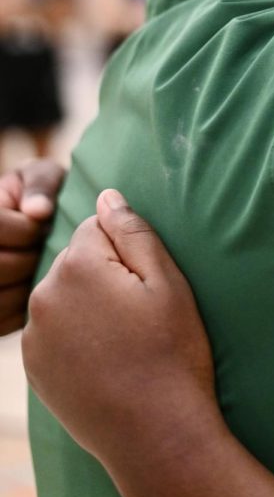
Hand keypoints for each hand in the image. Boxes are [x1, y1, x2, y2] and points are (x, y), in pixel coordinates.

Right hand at [0, 158, 64, 335]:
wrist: (40, 223)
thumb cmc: (43, 194)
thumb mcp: (42, 176)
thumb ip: (40, 185)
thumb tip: (38, 211)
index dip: (27, 230)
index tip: (44, 223)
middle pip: (1, 266)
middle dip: (32, 256)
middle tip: (47, 247)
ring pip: (3, 297)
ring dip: (31, 281)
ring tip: (39, 263)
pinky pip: (8, 319)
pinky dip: (28, 305)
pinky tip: (34, 283)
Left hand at [23, 190, 217, 467]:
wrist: (157, 432)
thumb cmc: (172, 351)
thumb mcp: (166, 280)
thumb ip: (132, 230)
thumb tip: (106, 196)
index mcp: (76, 267)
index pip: (98, 228)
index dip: (130, 253)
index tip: (147, 288)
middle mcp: (43, 297)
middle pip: (78, 261)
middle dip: (105, 276)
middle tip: (139, 317)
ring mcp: (34, 336)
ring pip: (65, 297)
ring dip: (88, 306)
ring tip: (124, 342)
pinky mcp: (33, 368)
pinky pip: (55, 331)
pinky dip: (75, 337)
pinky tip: (105, 360)